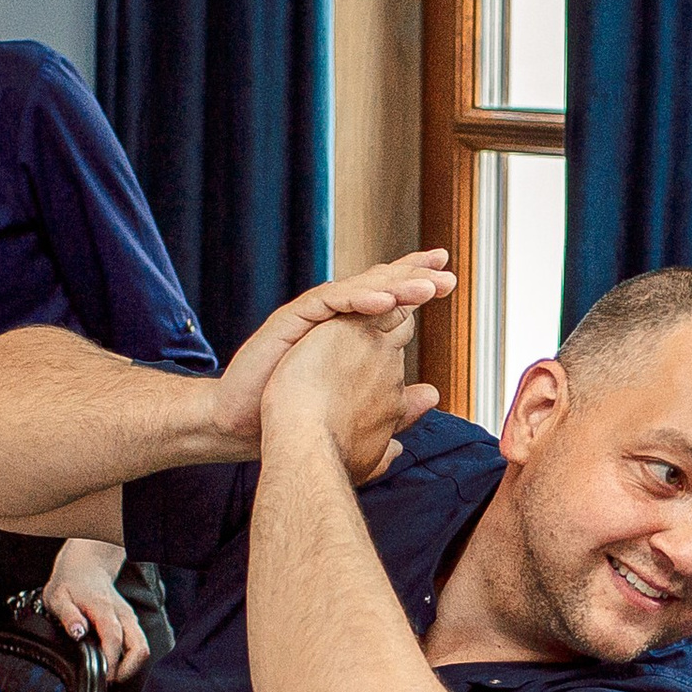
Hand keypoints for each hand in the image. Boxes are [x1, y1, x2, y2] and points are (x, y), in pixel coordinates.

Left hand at [43, 536, 151, 681]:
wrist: (86, 566)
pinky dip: (130, 660)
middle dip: (126, 671)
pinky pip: (138, 645)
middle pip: (139, 648)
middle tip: (106, 681)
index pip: (114, 639)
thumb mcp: (57, 598)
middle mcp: (122, 615)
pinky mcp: (131, 623)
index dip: (110, 662)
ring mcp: (130, 619)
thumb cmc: (69, 584)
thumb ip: (68, 615)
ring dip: (130, 668)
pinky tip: (113, 665)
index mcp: (103, 609)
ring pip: (142, 648)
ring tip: (110, 676)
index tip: (101, 677)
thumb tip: (78, 632)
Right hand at [212, 252, 456, 449]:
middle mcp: (332, 320)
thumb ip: (397, 403)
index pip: (391, 303)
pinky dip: (357, 299)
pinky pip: (328, 302)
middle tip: (445, 264)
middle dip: (414, 275)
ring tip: (425, 286)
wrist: (242, 427)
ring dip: (394, 285)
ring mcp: (312, 318)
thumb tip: (432, 396)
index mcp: (349, 336)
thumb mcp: (361, 414)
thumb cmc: (293, 422)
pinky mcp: (290, 320)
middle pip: (379, 286)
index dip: (418, 288)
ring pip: (358, 290)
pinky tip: (384, 301)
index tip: (449, 281)